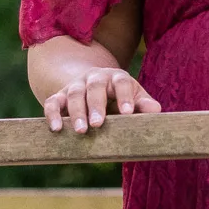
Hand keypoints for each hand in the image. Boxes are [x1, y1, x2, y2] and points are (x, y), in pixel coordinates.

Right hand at [43, 67, 161, 133]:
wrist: (92, 85)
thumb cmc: (119, 97)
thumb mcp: (133, 97)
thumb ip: (143, 103)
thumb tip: (156, 110)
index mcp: (116, 77)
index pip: (121, 83)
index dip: (125, 97)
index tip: (128, 113)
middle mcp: (94, 78)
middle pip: (94, 87)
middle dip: (96, 106)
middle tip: (97, 125)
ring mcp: (75, 85)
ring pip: (73, 95)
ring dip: (76, 113)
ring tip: (81, 131)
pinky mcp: (59, 95)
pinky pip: (52, 102)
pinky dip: (52, 114)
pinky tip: (56, 129)